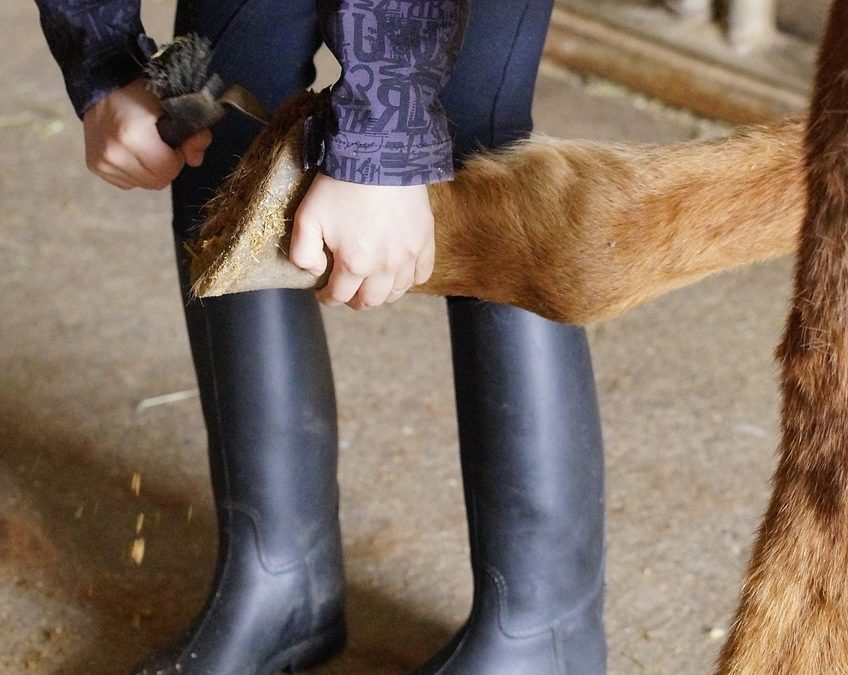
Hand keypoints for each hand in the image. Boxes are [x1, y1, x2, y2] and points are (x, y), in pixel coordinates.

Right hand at [82, 79, 211, 189]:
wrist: (101, 88)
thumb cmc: (139, 95)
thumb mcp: (171, 107)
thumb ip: (192, 134)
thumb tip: (195, 160)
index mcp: (132, 136)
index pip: (168, 170)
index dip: (177, 157)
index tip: (173, 142)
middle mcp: (113, 153)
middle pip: (157, 181)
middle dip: (166, 166)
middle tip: (161, 145)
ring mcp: (102, 162)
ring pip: (144, 184)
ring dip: (151, 171)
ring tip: (146, 147)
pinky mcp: (96, 167)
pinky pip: (128, 183)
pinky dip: (136, 172)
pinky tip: (132, 153)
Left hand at [290, 173, 434, 308]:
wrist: (379, 155)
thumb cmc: (340, 186)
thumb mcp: (306, 217)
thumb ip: (302, 253)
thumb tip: (316, 272)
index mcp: (354, 264)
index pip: (339, 296)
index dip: (327, 298)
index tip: (323, 293)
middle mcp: (384, 267)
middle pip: (370, 301)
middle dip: (354, 301)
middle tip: (346, 291)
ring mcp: (408, 256)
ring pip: (396, 293)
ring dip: (381, 294)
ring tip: (371, 285)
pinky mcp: (425, 241)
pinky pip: (422, 274)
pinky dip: (409, 280)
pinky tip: (399, 274)